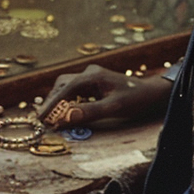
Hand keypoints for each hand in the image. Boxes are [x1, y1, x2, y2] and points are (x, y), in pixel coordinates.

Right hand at [37, 63, 172, 126]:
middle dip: (52, 101)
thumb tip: (64, 119)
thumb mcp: (113, 108)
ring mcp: (92, 78)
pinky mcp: (95, 84)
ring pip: (67, 86)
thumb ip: (89, 113)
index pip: (65, 88)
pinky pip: (75, 90)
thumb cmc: (136, 99)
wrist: (153, 93)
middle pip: (62, 84)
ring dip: (58, 100)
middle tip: (43, 120)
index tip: (41, 119)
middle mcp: (90, 74)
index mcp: (93, 76)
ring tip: (51, 118)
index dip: (52, 104)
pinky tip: (65, 112)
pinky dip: (66, 100)